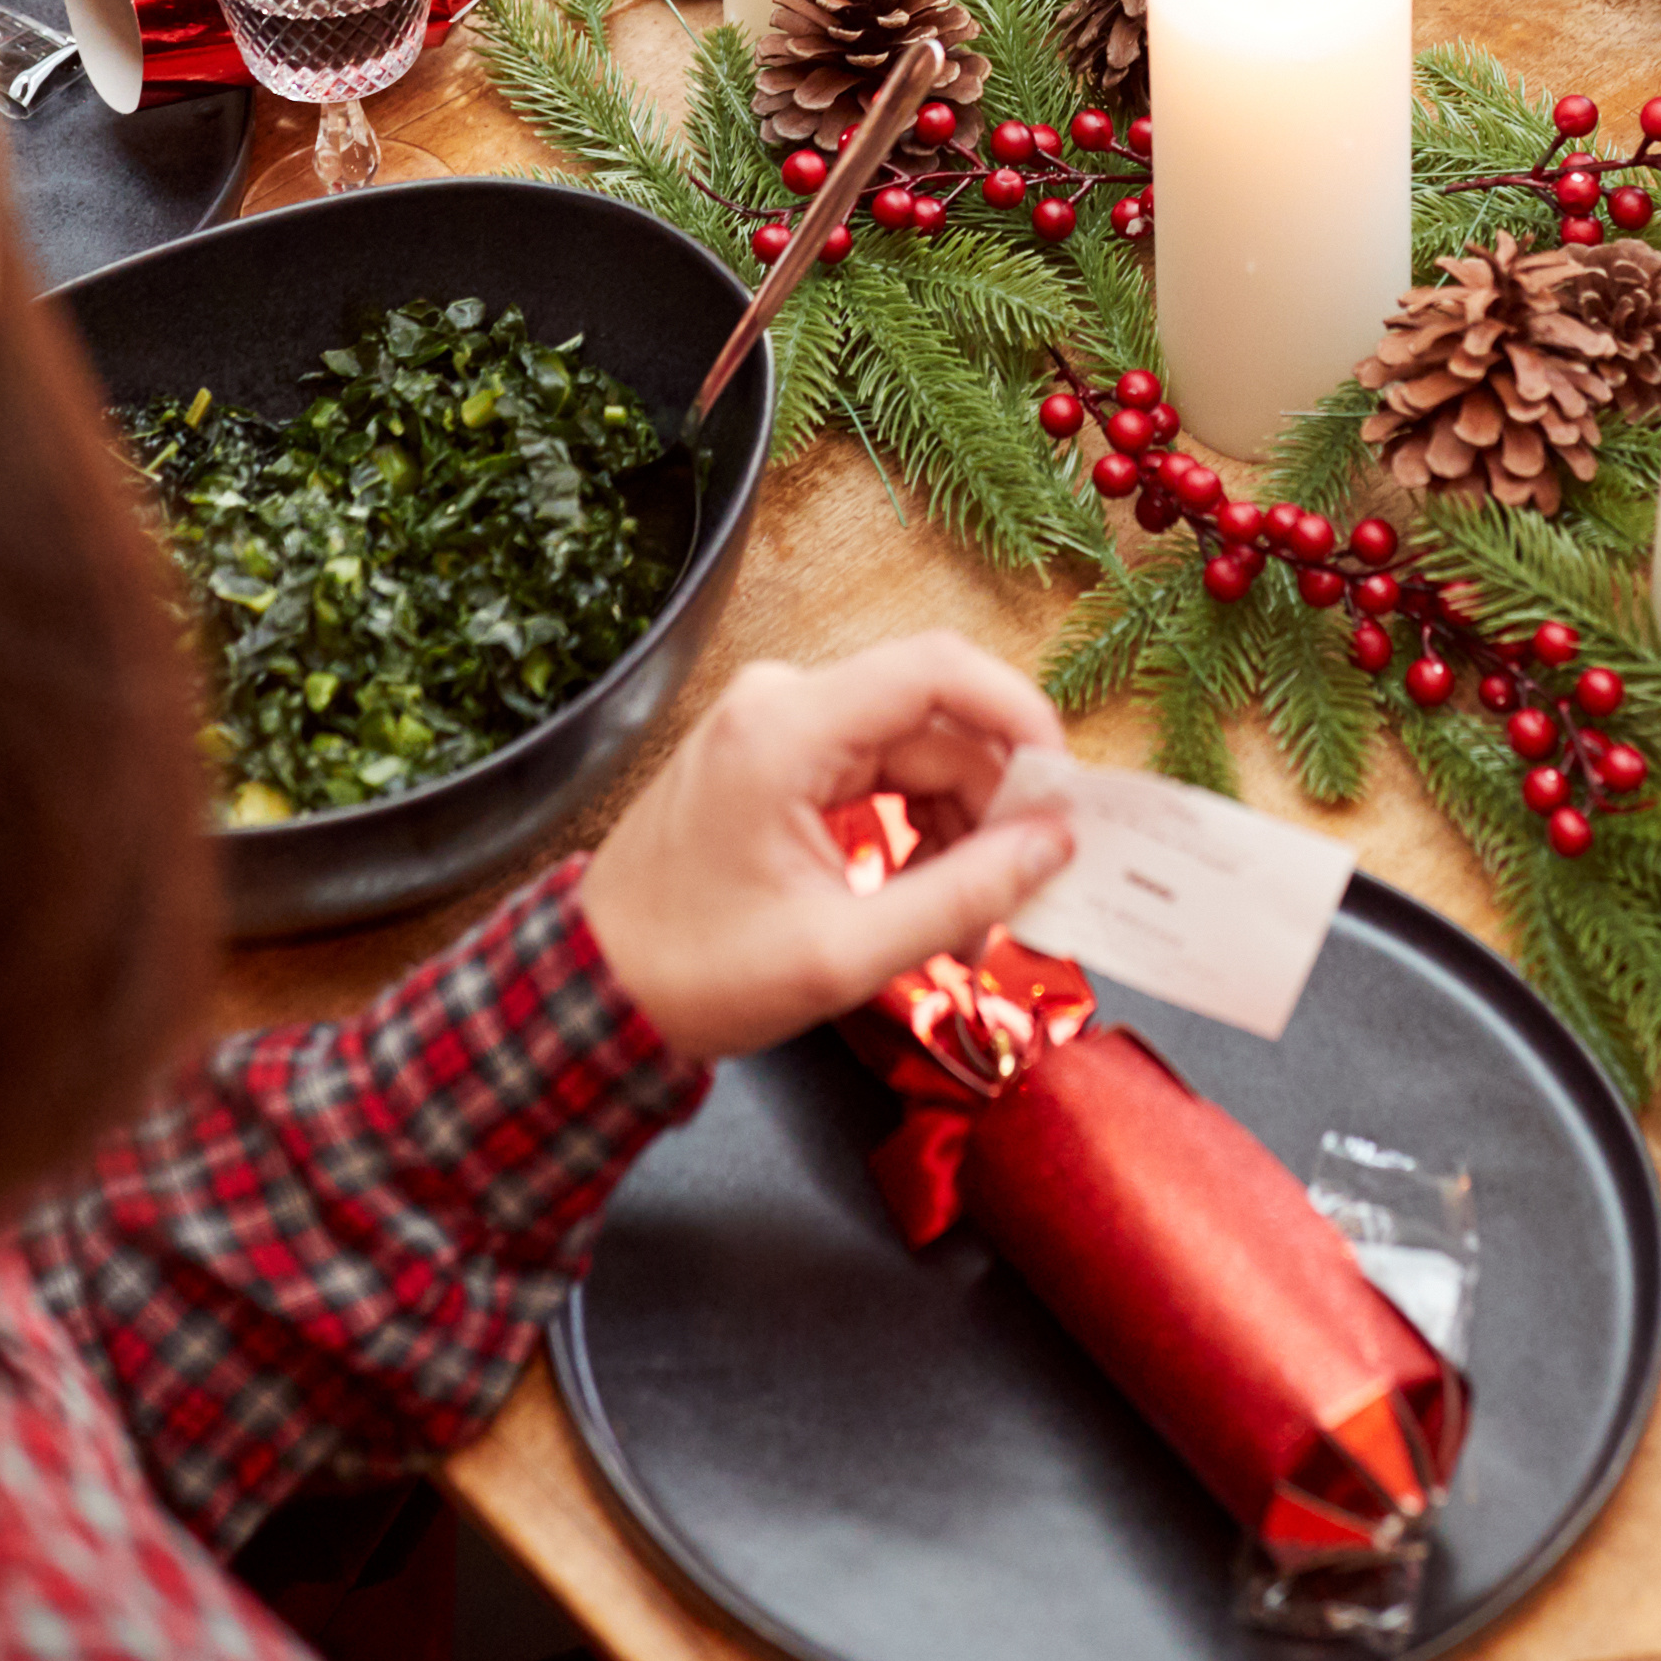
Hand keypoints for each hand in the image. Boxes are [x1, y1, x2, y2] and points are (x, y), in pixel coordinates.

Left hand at [577, 634, 1077, 1063]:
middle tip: (1027, 884)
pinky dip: (916, 821)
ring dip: (957, 820)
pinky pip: (876, 767)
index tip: (1065, 792)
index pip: (937, 669)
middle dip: (993, 799)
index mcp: (786, 728)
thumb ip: (962, 894)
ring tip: (972, 913)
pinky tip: (927, 891)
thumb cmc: (700, 976)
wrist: (595, 990)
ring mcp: (774, 724)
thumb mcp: (844, 953)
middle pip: (933, 717)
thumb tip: (1056, 846)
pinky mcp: (775, 755)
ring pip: (913, 746)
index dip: (1020, 716)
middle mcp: (780, 701)